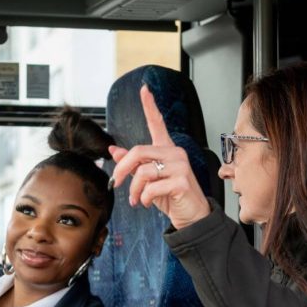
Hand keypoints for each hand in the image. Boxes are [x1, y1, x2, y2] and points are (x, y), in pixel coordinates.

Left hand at [109, 85, 210, 229]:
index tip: (144, 89)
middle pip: (138, 151)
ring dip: (134, 190)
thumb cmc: (171, 197)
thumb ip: (133, 164)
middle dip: (122, 169)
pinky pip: (151, 187)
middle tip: (116, 182)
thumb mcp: (149, 179)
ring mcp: (180, 166)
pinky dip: (145, 198)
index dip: (150, 106)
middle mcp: (175, 153)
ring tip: (136, 200)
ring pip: (143, 172)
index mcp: (167, 150)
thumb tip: (114, 150)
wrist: (192, 216)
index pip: (157, 123)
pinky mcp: (181, 181)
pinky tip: (148, 203)